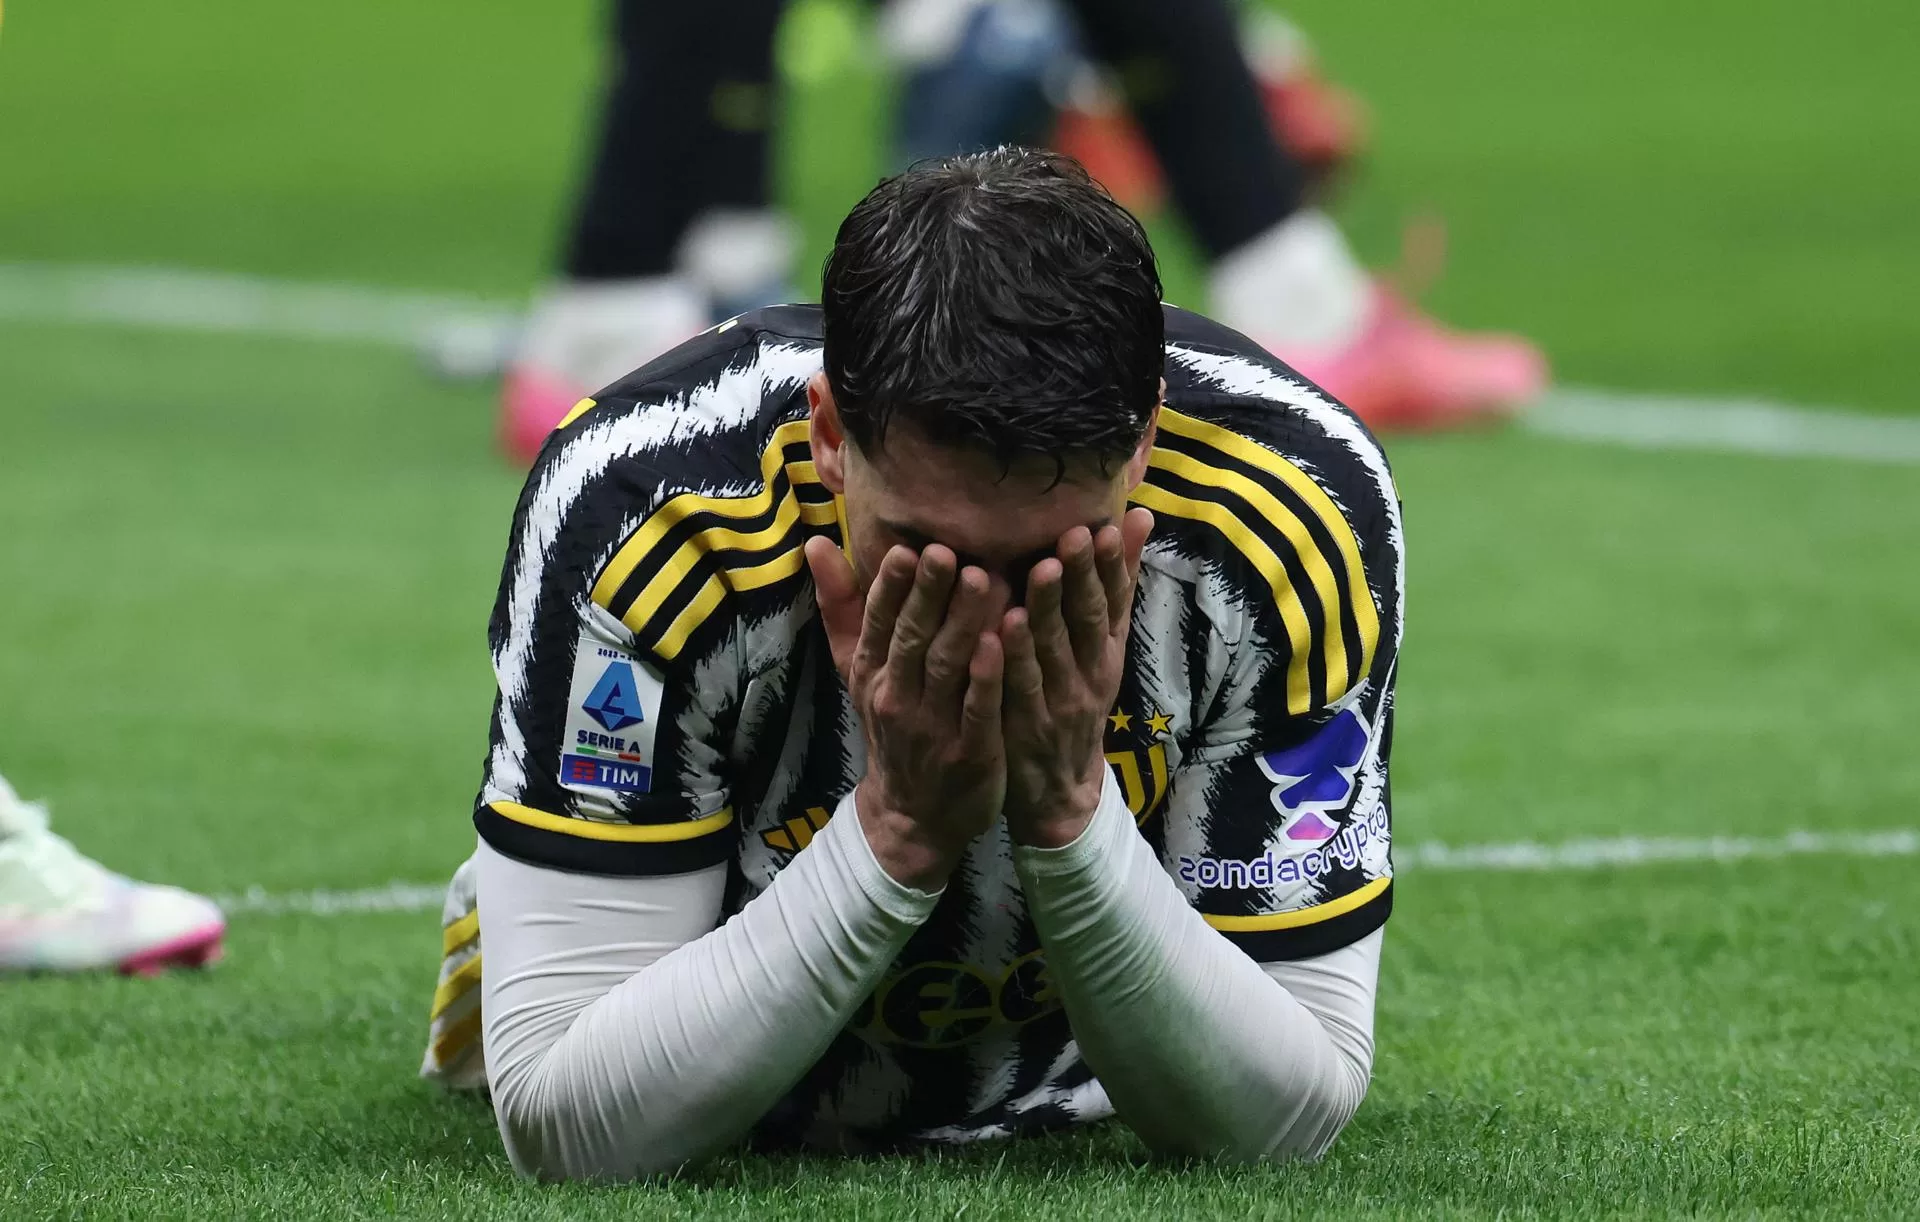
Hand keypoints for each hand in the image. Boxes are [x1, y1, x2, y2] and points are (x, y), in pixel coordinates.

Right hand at [806, 535, 1005, 888]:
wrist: (912, 817)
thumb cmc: (894, 726)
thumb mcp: (859, 672)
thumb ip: (842, 607)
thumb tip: (817, 542)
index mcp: (872, 672)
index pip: (878, 621)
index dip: (891, 587)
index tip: (906, 549)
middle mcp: (896, 696)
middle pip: (912, 638)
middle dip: (929, 594)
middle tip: (947, 552)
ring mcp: (932, 726)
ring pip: (947, 666)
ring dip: (963, 622)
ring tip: (983, 579)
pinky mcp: (969, 752)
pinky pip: (977, 709)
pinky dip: (987, 677)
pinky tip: (1000, 643)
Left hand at [1000, 508, 1153, 847]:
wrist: (1061, 791)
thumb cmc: (1075, 703)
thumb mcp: (1103, 648)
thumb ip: (1115, 588)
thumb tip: (1137, 518)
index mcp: (1107, 650)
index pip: (1114, 600)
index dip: (1113, 564)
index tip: (1106, 524)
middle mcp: (1091, 672)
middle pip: (1089, 618)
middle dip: (1084, 576)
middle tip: (1075, 534)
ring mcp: (1061, 700)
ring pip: (1057, 649)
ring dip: (1050, 609)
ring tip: (1044, 569)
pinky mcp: (1029, 726)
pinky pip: (1023, 688)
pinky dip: (1016, 657)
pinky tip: (1003, 627)